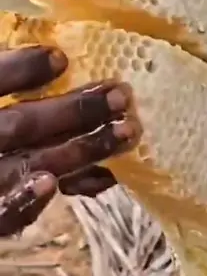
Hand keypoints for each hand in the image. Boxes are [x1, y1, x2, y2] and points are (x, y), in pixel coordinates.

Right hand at [0, 45, 141, 237]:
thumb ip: (4, 77)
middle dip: (71, 110)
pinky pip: (2, 217)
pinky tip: (59, 185)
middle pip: (17, 125)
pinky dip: (27, 202)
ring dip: (78, 151)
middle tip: (121, 95)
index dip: (18, 70)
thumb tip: (52, 58)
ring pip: (27, 165)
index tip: (62, 57)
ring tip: (126, 133)